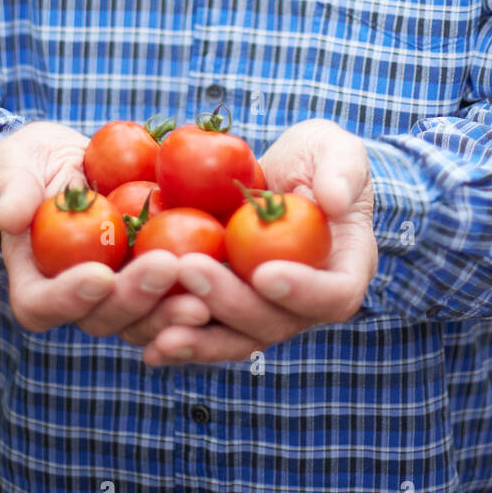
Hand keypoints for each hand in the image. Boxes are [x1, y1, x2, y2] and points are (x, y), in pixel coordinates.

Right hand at [0, 121, 212, 338]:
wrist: (76, 161)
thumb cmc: (34, 163)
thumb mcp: (13, 163)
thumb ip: (9, 187)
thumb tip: (11, 216)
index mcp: (36, 282)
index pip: (42, 307)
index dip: (68, 299)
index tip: (98, 274)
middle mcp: (81, 300)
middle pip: (104, 317)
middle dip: (137, 298)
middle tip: (167, 267)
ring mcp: (122, 294)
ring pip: (147, 320)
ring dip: (175, 309)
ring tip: (207, 289)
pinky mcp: (158, 280)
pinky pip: (179, 296)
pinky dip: (202, 291)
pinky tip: (230, 275)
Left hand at [127, 118, 376, 364]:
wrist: (278, 174)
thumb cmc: (317, 157)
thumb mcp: (335, 150)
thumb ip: (341, 171)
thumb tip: (334, 201)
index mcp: (345, 268)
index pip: (335, 295)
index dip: (303, 291)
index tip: (265, 272)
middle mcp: (306, 302)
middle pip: (275, 322)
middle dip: (231, 302)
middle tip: (190, 267)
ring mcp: (265, 311)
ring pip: (236, 339)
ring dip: (199, 337)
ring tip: (162, 330)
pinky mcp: (228, 309)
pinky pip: (206, 332)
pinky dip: (178, 339)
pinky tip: (146, 343)